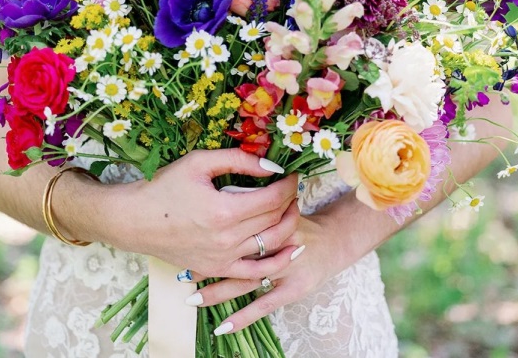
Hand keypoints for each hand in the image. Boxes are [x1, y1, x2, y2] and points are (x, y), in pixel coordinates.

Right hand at [106, 148, 300, 278]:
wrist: (135, 221)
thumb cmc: (164, 187)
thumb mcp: (199, 163)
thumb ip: (237, 160)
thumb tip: (271, 165)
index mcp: (224, 210)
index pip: (272, 198)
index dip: (289, 185)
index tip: (292, 174)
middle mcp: (228, 238)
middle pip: (275, 220)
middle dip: (290, 201)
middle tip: (291, 188)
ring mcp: (224, 258)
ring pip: (272, 245)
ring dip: (289, 226)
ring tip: (291, 210)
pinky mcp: (218, 268)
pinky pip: (256, 272)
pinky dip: (278, 262)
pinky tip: (291, 249)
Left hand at [185, 213, 351, 334]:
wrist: (334, 240)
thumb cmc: (299, 220)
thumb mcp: (280, 202)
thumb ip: (257, 200)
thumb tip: (226, 190)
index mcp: (276, 217)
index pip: (243, 222)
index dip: (215, 229)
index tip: (189, 233)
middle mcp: (280, 242)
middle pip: (239, 253)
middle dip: (209, 262)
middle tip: (182, 271)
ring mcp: (287, 267)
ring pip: (246, 280)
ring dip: (218, 290)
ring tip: (192, 297)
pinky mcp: (293, 289)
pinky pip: (265, 304)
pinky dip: (243, 316)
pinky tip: (223, 327)